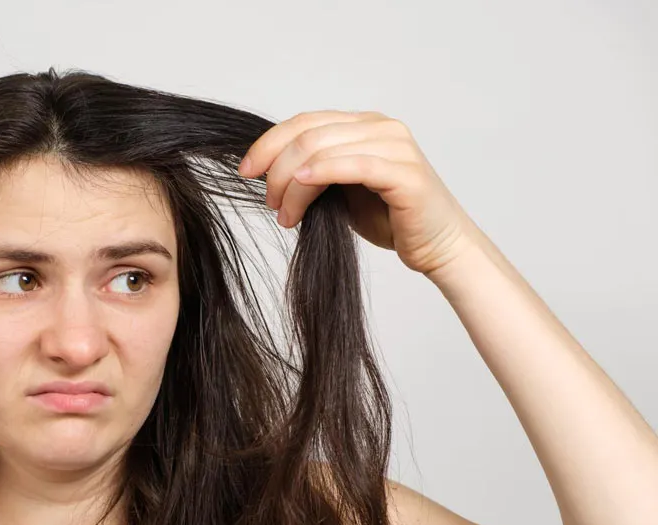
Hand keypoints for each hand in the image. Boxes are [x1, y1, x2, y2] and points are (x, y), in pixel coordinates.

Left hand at [238, 110, 478, 275]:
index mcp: (362, 124)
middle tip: (269, 203)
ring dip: (292, 184)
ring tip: (285, 215)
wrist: (436, 245)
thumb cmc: (388, 219)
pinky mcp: (405, 172)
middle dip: (276, 169)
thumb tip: (268, 171)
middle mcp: (380, 126)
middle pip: (308, 135)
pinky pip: (353, 165)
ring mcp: (395, 146)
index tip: (245, 171)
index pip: (303, 122)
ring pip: (322, 151)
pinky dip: (320, 175)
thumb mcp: (339, 190)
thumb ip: (313, 171)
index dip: (268, 144)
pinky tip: (300, 189)